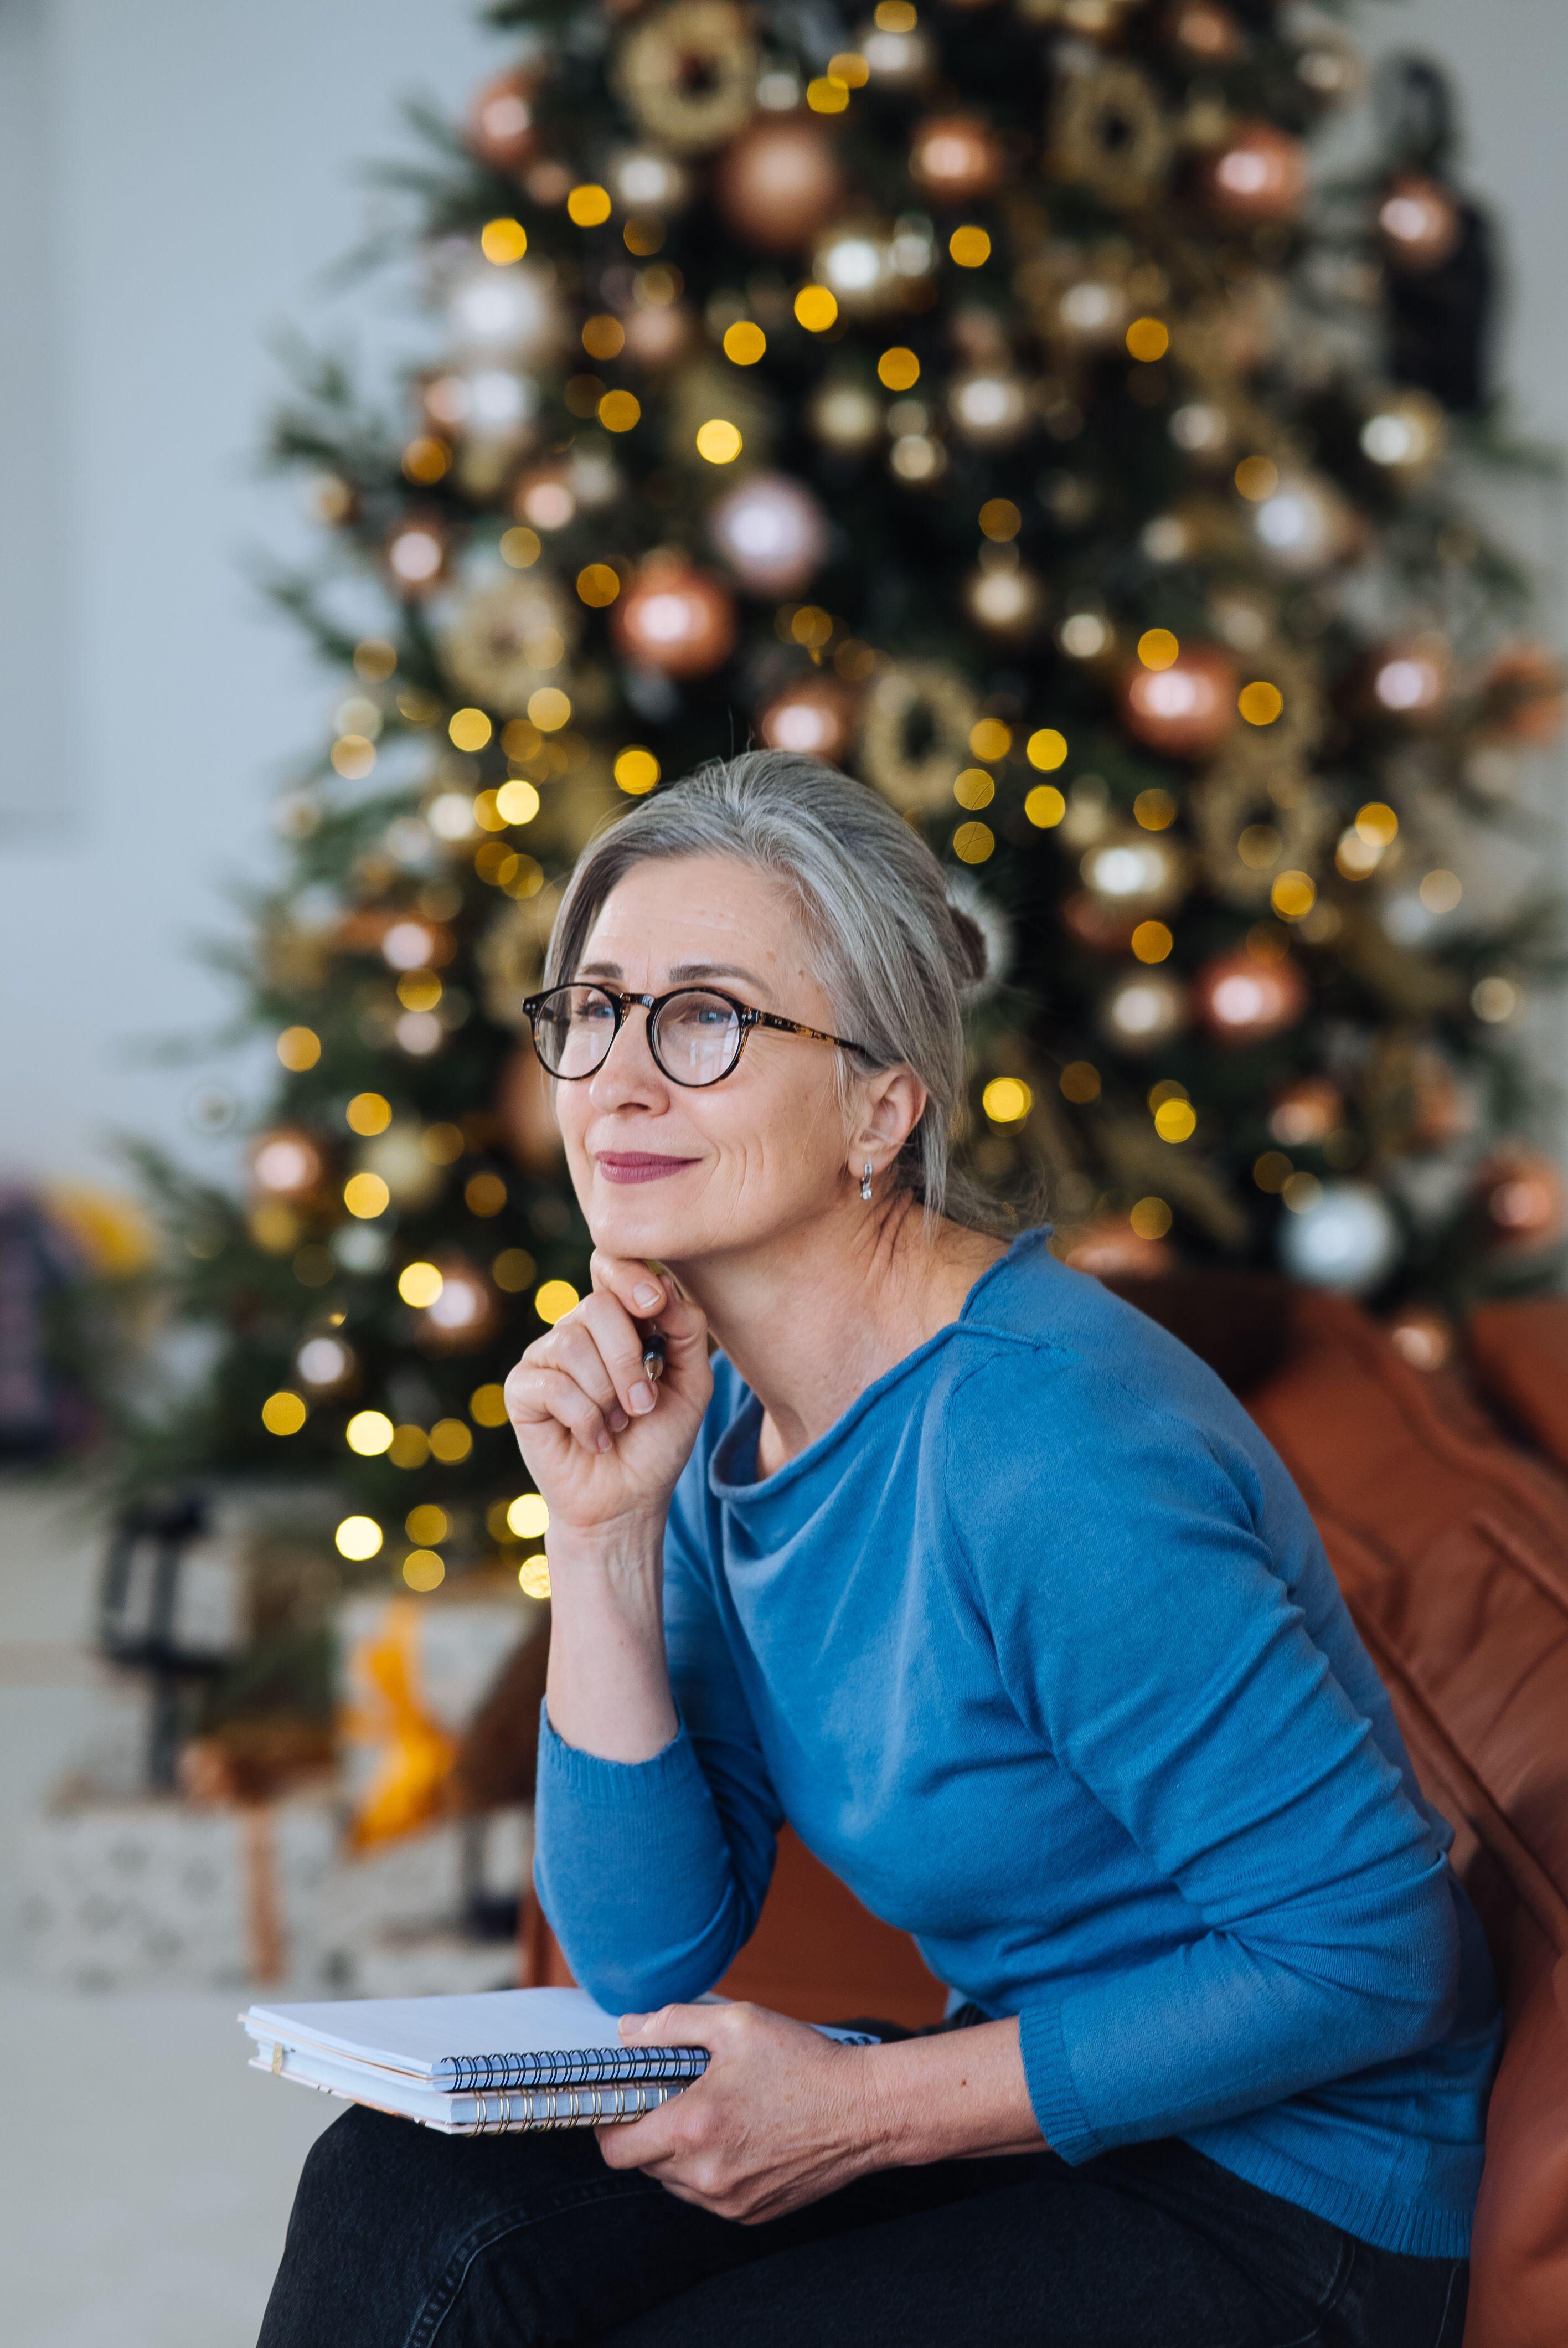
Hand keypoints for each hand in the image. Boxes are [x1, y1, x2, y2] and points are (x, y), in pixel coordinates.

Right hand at [504, 1253, 711, 1540]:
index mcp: (619, 1320)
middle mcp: (577, 1330)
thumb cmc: (658, 1440)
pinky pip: (552, 1385)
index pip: (612, 1267)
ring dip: (607, 1394)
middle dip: (629, 1361)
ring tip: (617, 1424)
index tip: (654, 1306)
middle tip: (643, 1405)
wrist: (628, 1500)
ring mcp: (546, 1357)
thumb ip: (686, 1330)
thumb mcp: (692, 1382)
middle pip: (598, 1306)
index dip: (630, 1276)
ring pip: (572, 1344)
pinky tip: (593, 1439)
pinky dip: (585, 1419)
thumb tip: (662, 1289)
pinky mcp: (521, 1389)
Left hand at [595, 2002, 884, 2223]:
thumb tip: (626, 2031)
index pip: (615, 2148)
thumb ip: (672, 2024)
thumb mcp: (736, 2024)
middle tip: (674, 2094)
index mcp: (692, 2128)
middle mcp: (705, 2176)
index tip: (619, 2100)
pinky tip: (740, 2135)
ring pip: (676, 2182)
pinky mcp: (752, 2214)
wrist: (865, 2110)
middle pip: (644, 2164)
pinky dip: (710, 2169)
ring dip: (679, 2152)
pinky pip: (710, 2195)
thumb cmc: (802, 2062)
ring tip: (715, 2112)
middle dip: (649, 2129)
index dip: (608, 2123)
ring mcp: (729, 2202)